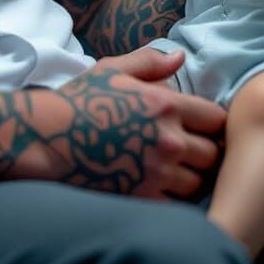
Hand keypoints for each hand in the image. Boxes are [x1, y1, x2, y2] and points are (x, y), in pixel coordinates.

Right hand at [30, 47, 223, 199]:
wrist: (47, 137)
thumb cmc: (79, 100)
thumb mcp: (112, 70)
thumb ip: (150, 62)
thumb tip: (180, 58)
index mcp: (165, 104)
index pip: (216, 119)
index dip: (211, 123)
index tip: (199, 126)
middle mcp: (167, 139)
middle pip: (212, 154)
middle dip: (204, 152)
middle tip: (189, 151)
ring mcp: (157, 172)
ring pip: (197, 183)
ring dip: (190, 178)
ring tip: (173, 171)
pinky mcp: (143, 198)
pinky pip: (177, 205)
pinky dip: (173, 199)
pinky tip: (157, 188)